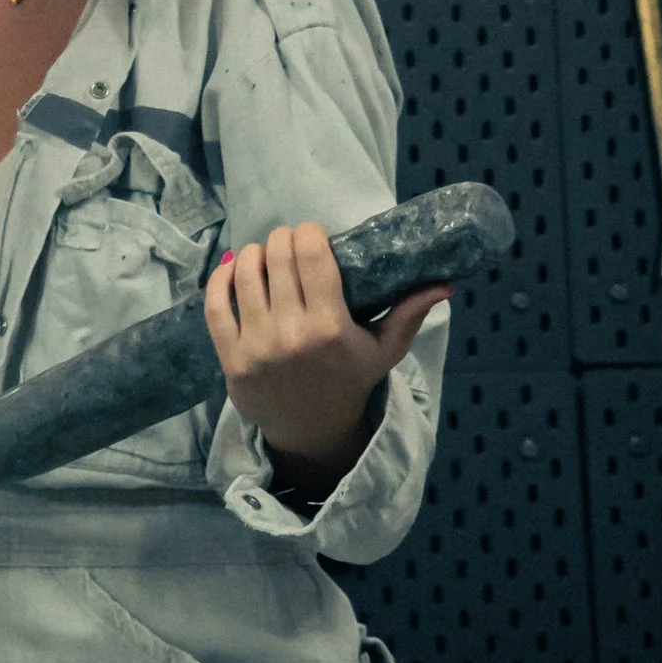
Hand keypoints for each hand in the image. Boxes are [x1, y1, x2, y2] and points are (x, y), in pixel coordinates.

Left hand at [203, 224, 449, 495]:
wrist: (311, 429)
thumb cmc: (350, 380)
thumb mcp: (384, 351)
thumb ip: (410, 314)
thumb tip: (446, 284)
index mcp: (331, 327)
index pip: (312, 255)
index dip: (309, 233)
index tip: (314, 235)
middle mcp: (291, 334)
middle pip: (277, 257)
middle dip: (284, 240)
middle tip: (291, 244)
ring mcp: (256, 346)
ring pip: (245, 273)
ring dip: (254, 254)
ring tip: (265, 255)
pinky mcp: (230, 357)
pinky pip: (215, 304)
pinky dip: (221, 278)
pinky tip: (234, 268)